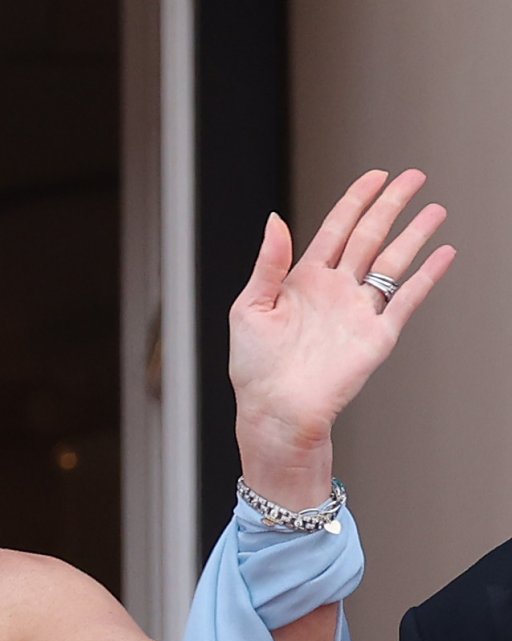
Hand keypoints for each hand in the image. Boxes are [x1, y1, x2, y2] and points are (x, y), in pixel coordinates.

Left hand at [230, 168, 455, 504]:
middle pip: (370, 235)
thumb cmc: (254, 370)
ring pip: (392, 262)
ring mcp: (357, 312)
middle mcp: (335, 292)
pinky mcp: (376, 337)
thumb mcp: (248, 308)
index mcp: (304, 281)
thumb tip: (275, 220)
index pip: (337, 228)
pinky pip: (406, 300)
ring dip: (415, 234)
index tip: (376, 176)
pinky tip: (444, 254)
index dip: (356, 200)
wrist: (274, 412)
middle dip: (391, 205)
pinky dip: (426, 277)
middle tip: (414, 177)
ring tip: (435, 209)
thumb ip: (267, 263)